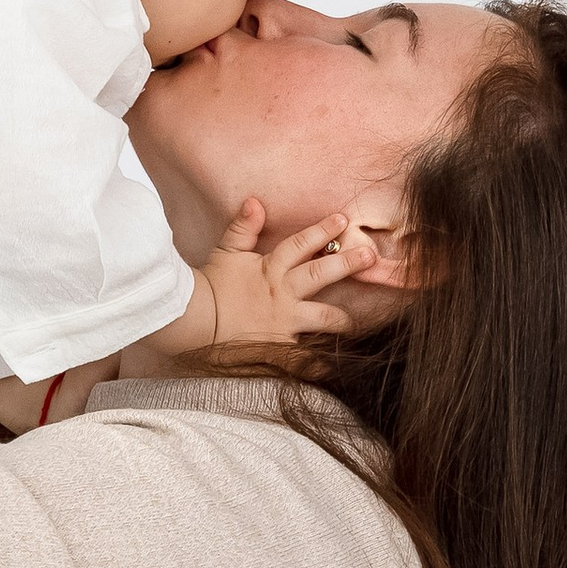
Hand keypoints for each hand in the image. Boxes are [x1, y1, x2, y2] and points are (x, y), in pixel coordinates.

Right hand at [133, 204, 385, 363]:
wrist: (195, 321)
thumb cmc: (210, 286)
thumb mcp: (226, 252)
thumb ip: (243, 228)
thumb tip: (256, 201)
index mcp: (271, 268)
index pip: (302, 244)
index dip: (323, 230)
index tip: (344, 219)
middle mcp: (283, 293)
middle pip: (322, 274)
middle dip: (349, 263)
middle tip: (371, 256)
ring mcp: (284, 322)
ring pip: (324, 317)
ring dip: (344, 318)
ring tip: (360, 320)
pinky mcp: (280, 347)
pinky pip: (305, 355)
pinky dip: (318, 362)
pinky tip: (334, 366)